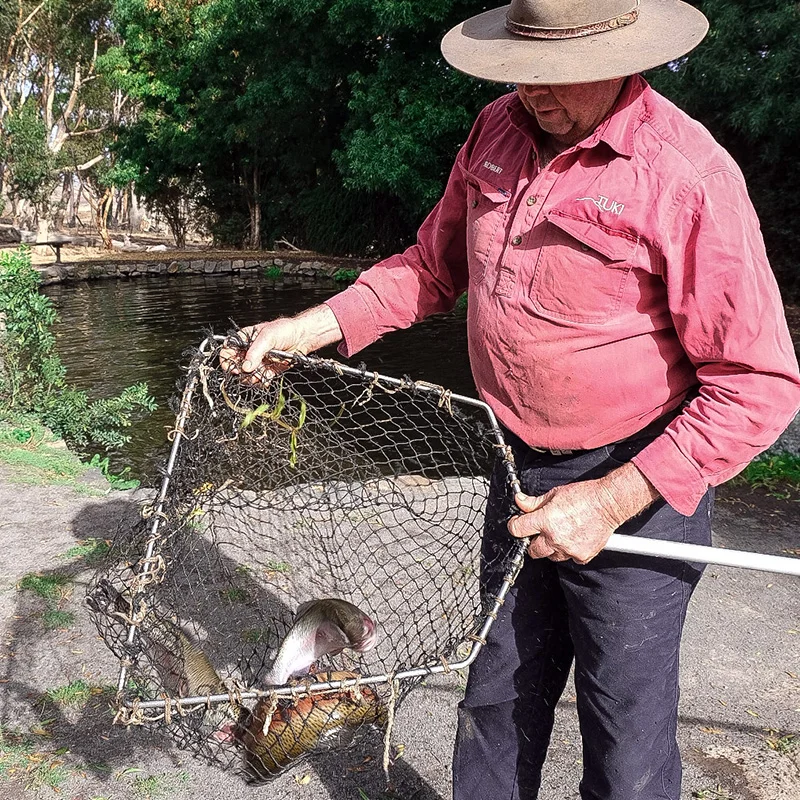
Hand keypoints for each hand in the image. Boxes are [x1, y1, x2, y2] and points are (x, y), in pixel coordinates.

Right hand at [220, 305, 342, 383]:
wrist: (302, 337)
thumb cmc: (285, 330)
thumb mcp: (268, 337)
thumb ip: (256, 351)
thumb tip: (246, 366)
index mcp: (245, 339)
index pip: (228, 350)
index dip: (227, 360)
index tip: (234, 368)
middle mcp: (250, 351)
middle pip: (236, 365)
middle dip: (241, 372)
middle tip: (248, 374)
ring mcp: (258, 361)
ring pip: (247, 375)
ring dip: (251, 378)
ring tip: (259, 376)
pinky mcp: (267, 369)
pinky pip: (260, 379)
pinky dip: (262, 381)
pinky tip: (266, 378)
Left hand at [507, 463, 660, 563]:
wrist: (609, 503)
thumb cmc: (584, 496)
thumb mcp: (555, 493)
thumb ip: (534, 502)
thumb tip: (520, 501)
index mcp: (545, 520)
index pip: (518, 529)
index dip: (515, 525)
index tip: (517, 524)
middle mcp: (555, 537)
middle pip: (532, 550)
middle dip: (533, 542)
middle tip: (539, 532)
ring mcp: (569, 549)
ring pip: (551, 556)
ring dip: (551, 548)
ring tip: (559, 534)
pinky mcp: (582, 556)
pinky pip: (569, 559)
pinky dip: (569, 551)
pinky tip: (572, 539)